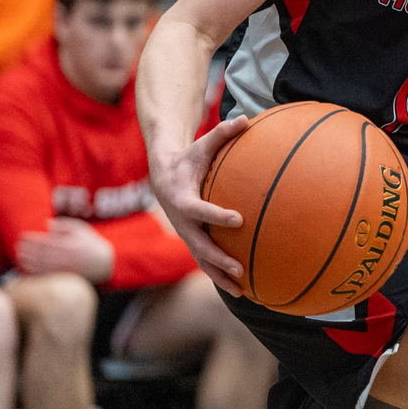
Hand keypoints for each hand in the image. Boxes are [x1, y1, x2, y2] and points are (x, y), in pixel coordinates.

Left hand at [16, 217, 113, 282]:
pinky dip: (32, 271)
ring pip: (38, 265)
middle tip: (19, 245)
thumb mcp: (82, 229)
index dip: (31, 239)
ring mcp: (61, 269)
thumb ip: (65, 225)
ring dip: (26, 260)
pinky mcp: (61, 278)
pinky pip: (43, 275)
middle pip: (38, 254)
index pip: (43, 241)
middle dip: (26, 249)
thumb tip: (47, 224)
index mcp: (67, 245)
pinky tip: (27, 266)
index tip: (23, 235)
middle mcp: (63, 258)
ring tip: (20, 254)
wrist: (104, 264)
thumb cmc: (92, 244)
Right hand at [149, 115, 247, 292]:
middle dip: (219, 259)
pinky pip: (205, 261)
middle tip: (240, 268)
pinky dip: (219, 275)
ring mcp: (186, 234)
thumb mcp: (202, 145)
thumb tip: (245, 118)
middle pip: (200, 245)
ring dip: (219, 276)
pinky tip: (240, 288)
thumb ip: (222, 133)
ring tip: (242, 290)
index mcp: (183, 199)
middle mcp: (183, 222)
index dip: (217, 215)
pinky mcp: (192, 240)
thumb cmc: (188, 158)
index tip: (237, 219)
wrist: (162, 176)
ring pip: (201, 260)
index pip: (200, 210)